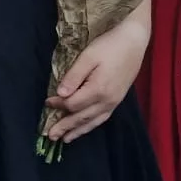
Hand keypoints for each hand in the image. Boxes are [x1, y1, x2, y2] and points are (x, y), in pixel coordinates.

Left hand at [45, 20, 148, 143]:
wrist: (134, 41)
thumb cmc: (109, 46)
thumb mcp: (88, 57)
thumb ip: (74, 76)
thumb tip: (61, 94)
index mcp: (98, 90)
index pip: (72, 104)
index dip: (58, 105)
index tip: (47, 102)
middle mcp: (107, 100)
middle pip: (82, 118)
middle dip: (65, 127)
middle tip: (50, 136)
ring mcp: (114, 102)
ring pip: (93, 121)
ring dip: (78, 131)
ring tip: (65, 139)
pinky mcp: (118, 99)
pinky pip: (102, 118)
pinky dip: (91, 125)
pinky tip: (85, 128)